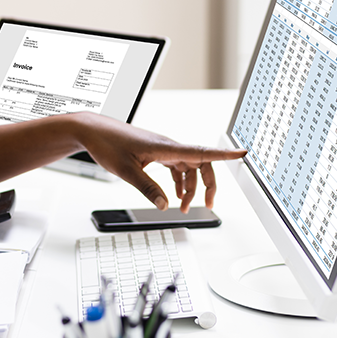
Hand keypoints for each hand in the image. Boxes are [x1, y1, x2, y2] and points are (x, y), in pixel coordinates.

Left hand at [67, 113, 245, 211]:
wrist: (92, 130)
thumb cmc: (107, 144)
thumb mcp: (125, 171)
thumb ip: (147, 189)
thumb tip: (165, 205)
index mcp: (165, 147)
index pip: (202, 151)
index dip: (224, 154)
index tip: (243, 153)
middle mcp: (168, 146)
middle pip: (201, 163)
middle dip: (208, 184)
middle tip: (208, 205)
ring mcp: (163, 148)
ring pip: (189, 167)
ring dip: (190, 187)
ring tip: (184, 207)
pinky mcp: (156, 151)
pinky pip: (177, 166)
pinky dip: (180, 181)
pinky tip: (174, 194)